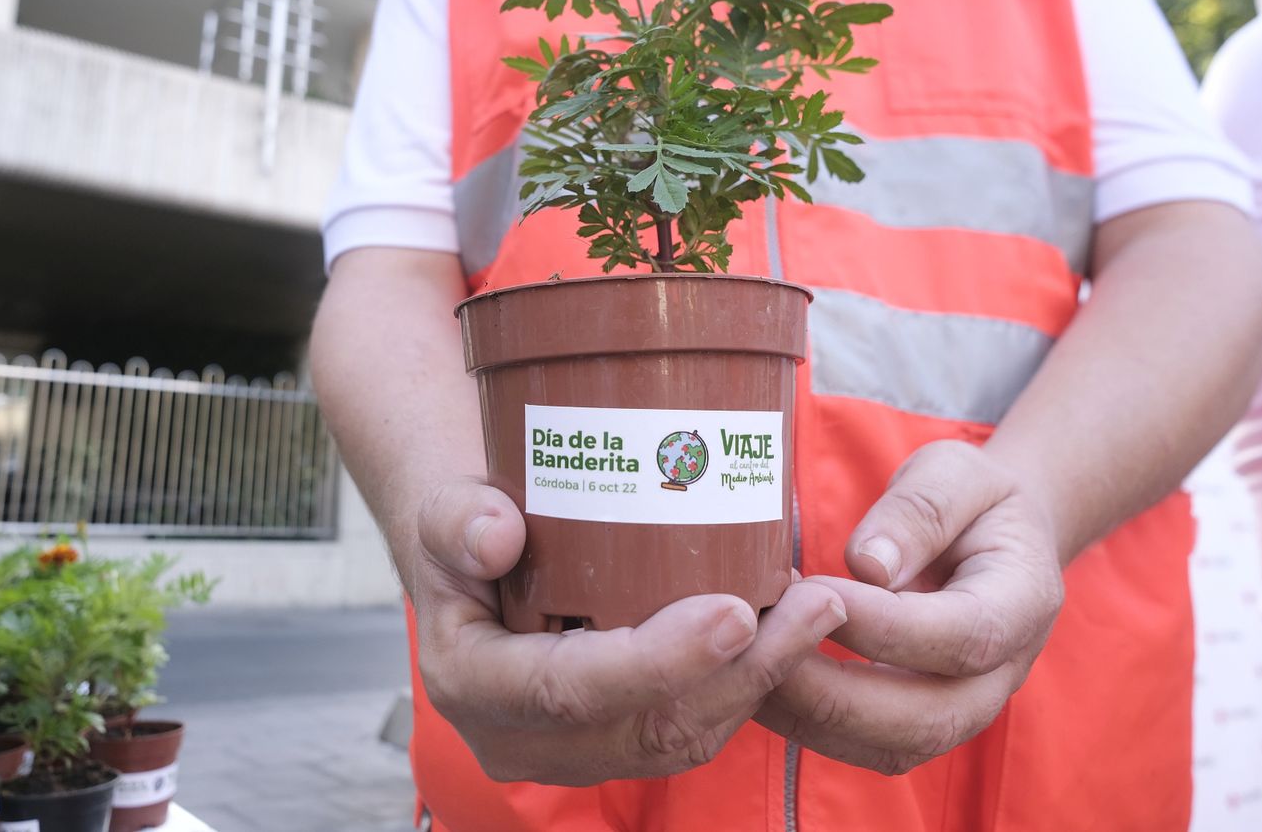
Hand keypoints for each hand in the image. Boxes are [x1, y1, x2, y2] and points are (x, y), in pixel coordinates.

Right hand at [410, 476, 849, 785]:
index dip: (656, 660)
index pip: (569, 690)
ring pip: (682, 739)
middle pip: (646, 727)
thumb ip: (459, 517)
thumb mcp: (444, 509)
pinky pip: (692, 730)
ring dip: (760, 681)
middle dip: (740, 672)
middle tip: (812, 603)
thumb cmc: (464, 530)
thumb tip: (497, 533)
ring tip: (817, 608)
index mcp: (472, 686)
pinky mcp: (616, 744)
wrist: (473, 564)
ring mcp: (572, 753)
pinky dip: (746, 685)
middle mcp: (522, 738)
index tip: (733, 612)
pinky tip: (789, 628)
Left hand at [755, 440, 1064, 775]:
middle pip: (927, 719)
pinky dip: (804, 721)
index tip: (811, 591)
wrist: (994, 538)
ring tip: (747, 661)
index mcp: (1022, 605)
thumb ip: (919, 511)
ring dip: (809, 715)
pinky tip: (756, 674)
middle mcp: (1000, 676)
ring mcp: (960, 710)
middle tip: (762, 641)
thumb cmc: (971, 499)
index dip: (882, 625)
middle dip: (833, 693)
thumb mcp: (955, 473)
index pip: (961, 637)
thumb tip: (867, 564)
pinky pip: (862, 746)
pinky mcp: (914, 723)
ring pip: (889, 746)